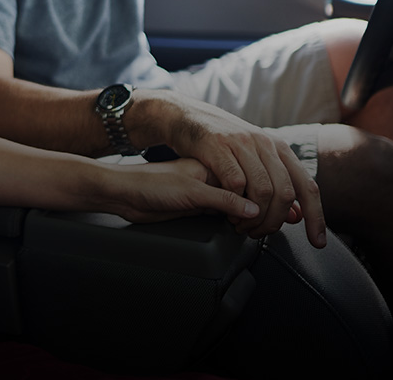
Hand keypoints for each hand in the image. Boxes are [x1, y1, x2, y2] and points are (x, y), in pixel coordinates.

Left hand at [99, 157, 261, 223]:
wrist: (125, 193)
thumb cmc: (151, 184)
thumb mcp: (191, 192)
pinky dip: (236, 220)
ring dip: (251, 217)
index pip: (253, 180)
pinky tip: (240, 227)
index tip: (268, 217)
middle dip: (263, 210)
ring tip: (256, 229)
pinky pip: (227, 213)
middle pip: (251, 193)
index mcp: (216, 163)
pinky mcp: (200, 205)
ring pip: (241, 205)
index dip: (265, 199)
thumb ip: (223, 200)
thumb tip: (254, 210)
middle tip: (263, 228)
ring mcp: (208, 191)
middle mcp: (215, 176)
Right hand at [158, 95, 326, 247]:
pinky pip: (235, 182)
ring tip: (240, 226)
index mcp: (279, 148)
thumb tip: (296, 216)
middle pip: (284, 193)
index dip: (316, 217)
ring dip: (253, 217)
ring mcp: (242, 143)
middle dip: (273, 222)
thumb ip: (275, 186)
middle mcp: (265, 144)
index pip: (307, 186)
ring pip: (262, 190)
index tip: (318, 243)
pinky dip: (234, 203)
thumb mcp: (253, 159)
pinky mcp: (218, 146)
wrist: (188, 116)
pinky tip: (227, 211)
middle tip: (257, 233)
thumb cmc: (222, 143)